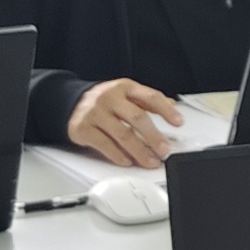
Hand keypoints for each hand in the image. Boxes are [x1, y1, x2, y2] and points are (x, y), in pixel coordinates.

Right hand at [65, 79, 186, 168]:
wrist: (70, 103)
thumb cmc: (104, 101)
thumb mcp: (126, 94)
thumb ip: (147, 101)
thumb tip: (172, 106)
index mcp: (124, 87)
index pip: (150, 96)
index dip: (166, 110)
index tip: (178, 122)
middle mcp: (110, 98)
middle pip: (137, 117)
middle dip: (154, 136)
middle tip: (164, 150)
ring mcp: (96, 113)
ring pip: (122, 134)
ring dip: (139, 151)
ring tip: (150, 161)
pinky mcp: (83, 128)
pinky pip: (104, 145)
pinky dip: (118, 156)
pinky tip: (128, 162)